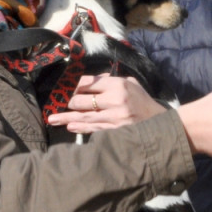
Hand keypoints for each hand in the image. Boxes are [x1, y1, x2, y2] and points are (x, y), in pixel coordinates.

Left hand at [48, 74, 165, 132]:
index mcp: (118, 85)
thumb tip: (89, 81)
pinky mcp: (115, 131)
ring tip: (52, 119)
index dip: (73, 86)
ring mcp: (114, 117)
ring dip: (66, 118)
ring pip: (83, 117)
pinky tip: (70, 127)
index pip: (87, 83)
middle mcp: (115, 100)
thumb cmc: (141, 100)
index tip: (65, 89)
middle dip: (69, 102)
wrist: (158, 121)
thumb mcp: (130, 83)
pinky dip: (79, 128)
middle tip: (59, 104)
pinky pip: (92, 128)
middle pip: (82, 101)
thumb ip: (110, 80)